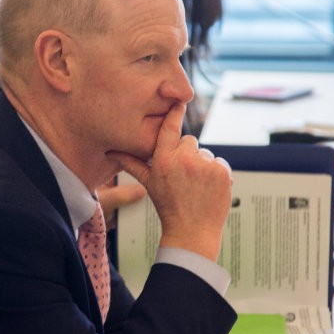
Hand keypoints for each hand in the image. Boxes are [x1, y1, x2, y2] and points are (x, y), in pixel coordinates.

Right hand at [106, 104, 232, 260]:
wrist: (192, 232)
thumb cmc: (168, 206)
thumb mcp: (148, 183)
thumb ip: (132, 163)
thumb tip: (110, 152)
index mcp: (164, 160)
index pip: (170, 127)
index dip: (174, 112)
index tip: (178, 101)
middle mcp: (184, 159)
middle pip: (190, 141)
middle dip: (188, 154)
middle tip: (184, 176)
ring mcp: (205, 165)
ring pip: (205, 153)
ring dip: (202, 165)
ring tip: (196, 186)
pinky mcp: (222, 172)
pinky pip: (219, 163)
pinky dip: (216, 174)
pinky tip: (208, 188)